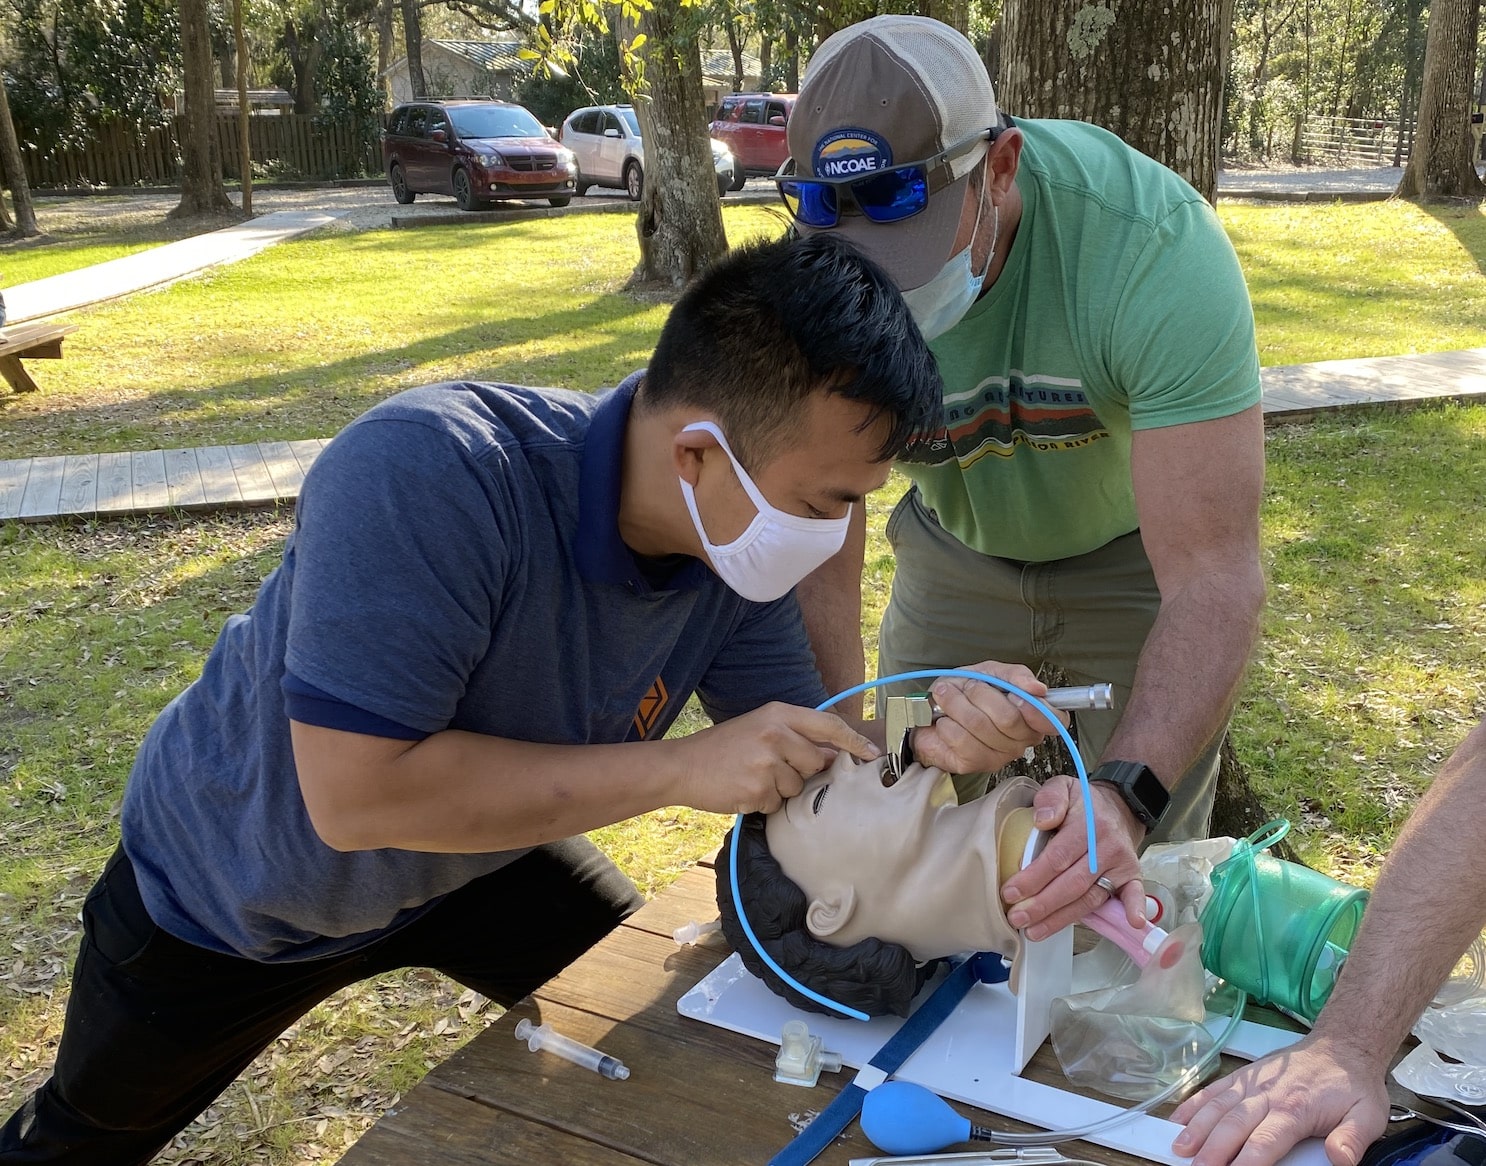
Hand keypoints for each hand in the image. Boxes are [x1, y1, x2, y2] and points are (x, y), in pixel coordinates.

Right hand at [674, 702, 878, 814]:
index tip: (873, 753)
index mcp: (777, 714)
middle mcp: (775, 734)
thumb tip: (832, 755)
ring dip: (779, 789)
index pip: (828, 726)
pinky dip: (764, 802)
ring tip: (752, 777)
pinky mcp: (757, 789)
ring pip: (797, 786)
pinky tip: (744, 789)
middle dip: (801, 771)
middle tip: (770, 767)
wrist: (683, 766)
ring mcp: (766, 763)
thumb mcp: (758, 727)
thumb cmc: (723, 747)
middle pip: (816, 762)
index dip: (854, 740)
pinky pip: (777, 803)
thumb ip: (794, 736)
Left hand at [910, 660, 1068, 774]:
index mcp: (1032, 717)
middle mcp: (1021, 740)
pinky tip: (945, 721)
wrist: (932, 708)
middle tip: (968, 686)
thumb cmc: (966, 690)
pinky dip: (947, 723)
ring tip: (949, 697)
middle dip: (981, 694)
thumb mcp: (992, 672)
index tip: (1014, 695)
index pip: (1055, 721)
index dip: (1037, 710)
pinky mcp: (973, 764)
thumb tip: (1037, 688)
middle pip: (1010, 719)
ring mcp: (998, 756)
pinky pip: (961, 740)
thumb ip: (1016, 675)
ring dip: (957, 704)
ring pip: (981, 727)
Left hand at [999, 776, 1145, 939]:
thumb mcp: (1063, 786)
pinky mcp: (1132, 876)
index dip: (1034, 878)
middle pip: (1072, 883)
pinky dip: (1133, 909)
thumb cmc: (1083, 802)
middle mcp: (1107, 847)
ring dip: (1063, 918)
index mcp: (1088, 824)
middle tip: (1016, 918)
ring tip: (1035, 931)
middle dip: (1042, 904)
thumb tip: (1042, 820)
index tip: (1010, 893)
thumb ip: (1050, 798)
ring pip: (1091, 897)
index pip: (1058, 857)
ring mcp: (1121, 865)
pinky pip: (1133, 894)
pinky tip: (1132, 924)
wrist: (1120, 806)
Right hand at [1169, 1034, 1390, 1165]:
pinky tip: (1178, 1118)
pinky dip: (1194, 1103)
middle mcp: (1267, 1094)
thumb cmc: (1352, 1086)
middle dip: (1213, 1149)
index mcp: (1295, 1109)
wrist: (1342, 1046)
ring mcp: (1251, 1083)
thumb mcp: (1368, 1115)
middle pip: (1233, 1124)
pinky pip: (1215, 1090)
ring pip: (1218, 1106)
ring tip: (1179, 1147)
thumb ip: (1352, 1139)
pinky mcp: (1244, 1076)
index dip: (1246, 1160)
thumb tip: (1340, 1160)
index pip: (1265, 1140)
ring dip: (1197, 1127)